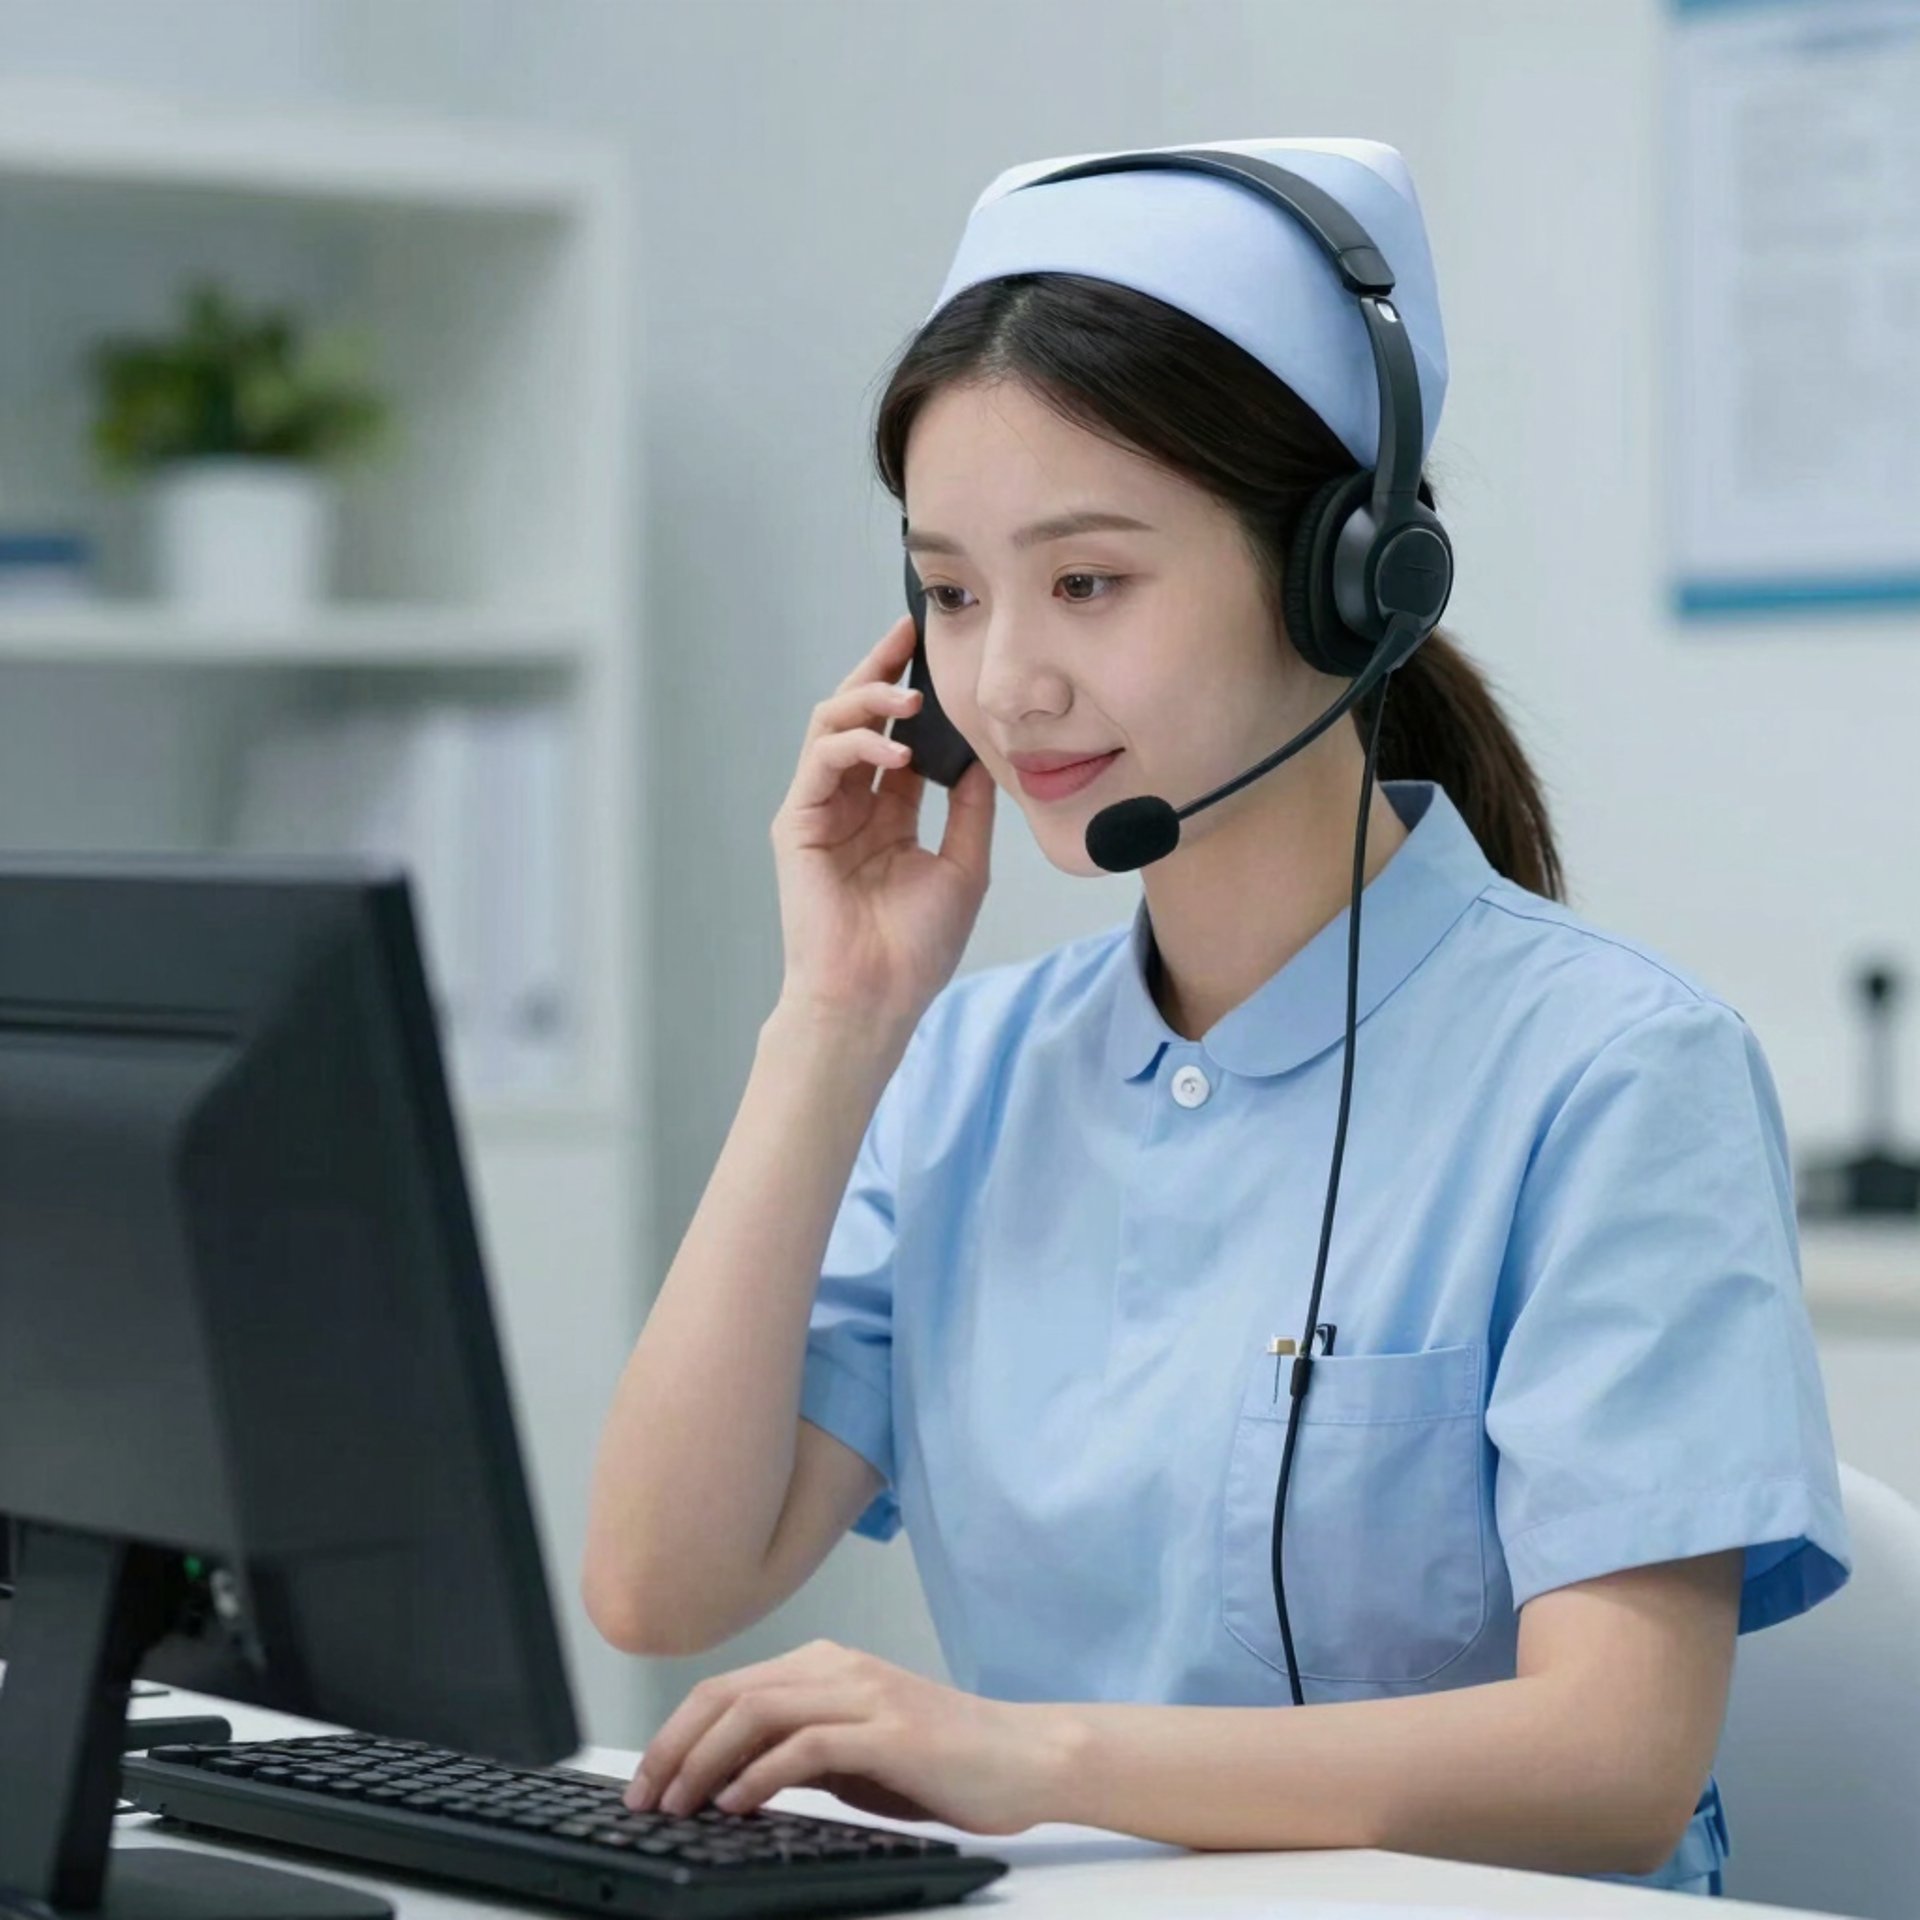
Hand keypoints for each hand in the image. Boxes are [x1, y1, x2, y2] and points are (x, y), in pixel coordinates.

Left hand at [622, 1637, 1075, 1835]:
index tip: (645, 1781)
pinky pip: (807, 1744)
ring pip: (758, 1711)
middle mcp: (839, 1667)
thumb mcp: (855, 1754)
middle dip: (675, 1747)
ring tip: (681, 1804)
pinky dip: (762, 1773)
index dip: (676, 1733)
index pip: (728, 1688)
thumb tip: (728, 1780)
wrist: (1024, 1757)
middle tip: (645, 1797)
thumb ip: (798, 1754)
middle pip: (730, 1693)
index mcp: (826, 1666)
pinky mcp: (890, 1730)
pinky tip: (737, 1804)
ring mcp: (865, 1693)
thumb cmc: (943, 1761)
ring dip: (707, 1762)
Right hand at [770, 615, 994, 1027]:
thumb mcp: (964, 866)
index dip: (916, 693)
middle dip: (881, 669)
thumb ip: (970, 808)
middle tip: (909, 632)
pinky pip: (821, 761)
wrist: (876, 997)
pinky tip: (895, 748)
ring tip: (910, 695)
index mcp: (888, 814)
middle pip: (858, 716)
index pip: (899, 736)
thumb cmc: (915, 948)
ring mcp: (819, 810)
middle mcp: (850, 805)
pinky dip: (856, 743)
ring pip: (831, 725)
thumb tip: (988, 753)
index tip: (937, 652)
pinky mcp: (796, 822)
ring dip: (868, 698)